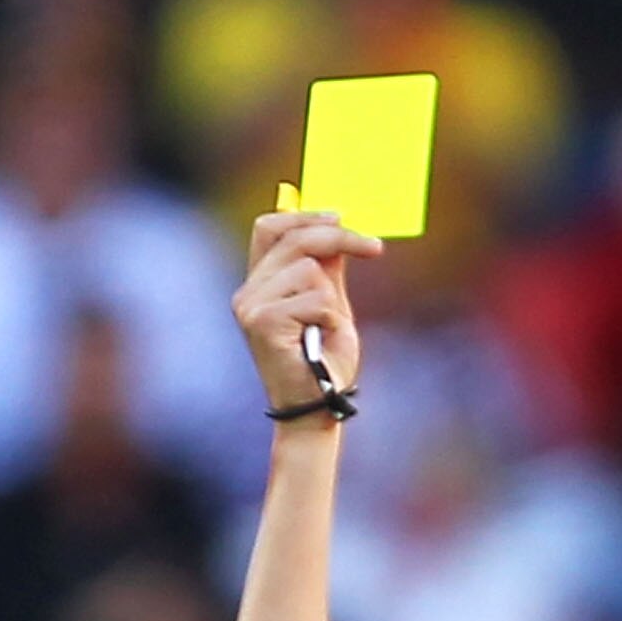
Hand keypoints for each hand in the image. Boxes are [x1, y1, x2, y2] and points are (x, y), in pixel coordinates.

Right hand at [233, 209, 377, 419]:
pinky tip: (320, 340)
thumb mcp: (330, 302)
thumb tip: (335, 226)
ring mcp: (251, 307)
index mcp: (259, 284)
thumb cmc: (323, 360)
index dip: (305, 215)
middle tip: (373, 248)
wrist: (317, 406)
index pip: (270, 228)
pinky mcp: (263, 322)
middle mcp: (248, 293)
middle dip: (340, 237)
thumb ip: (327, 266)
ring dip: (330, 298)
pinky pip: (315, 297)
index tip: (341, 216)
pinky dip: (329, 318)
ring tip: (324, 328)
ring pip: (309, 269)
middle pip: (295, 238)